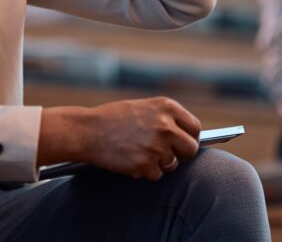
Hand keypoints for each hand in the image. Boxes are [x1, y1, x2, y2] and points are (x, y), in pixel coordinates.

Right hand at [38, 97, 200, 180]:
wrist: (87, 130)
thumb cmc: (113, 118)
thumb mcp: (142, 108)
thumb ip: (165, 118)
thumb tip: (187, 136)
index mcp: (166, 106)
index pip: (194, 127)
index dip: (189, 137)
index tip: (182, 142)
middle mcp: (165, 125)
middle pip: (191, 149)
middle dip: (181, 154)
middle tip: (165, 152)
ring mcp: (156, 146)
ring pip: (173, 164)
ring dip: (159, 162)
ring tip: (138, 150)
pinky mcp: (146, 164)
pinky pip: (156, 174)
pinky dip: (145, 170)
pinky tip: (130, 158)